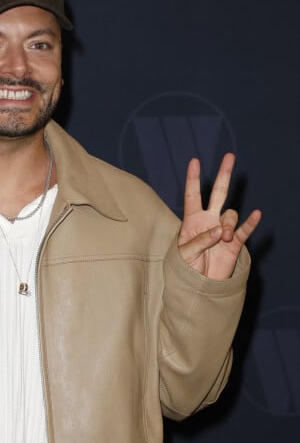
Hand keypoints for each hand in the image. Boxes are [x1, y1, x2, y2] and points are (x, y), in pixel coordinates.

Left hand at [177, 152, 260, 279]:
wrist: (198, 286)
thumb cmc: (185, 268)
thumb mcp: (185, 254)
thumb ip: (200, 241)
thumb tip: (220, 231)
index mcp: (192, 221)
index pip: (192, 196)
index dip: (192, 179)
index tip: (194, 161)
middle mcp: (209, 221)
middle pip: (218, 193)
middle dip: (223, 175)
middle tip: (229, 156)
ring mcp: (223, 230)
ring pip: (231, 215)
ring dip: (229, 225)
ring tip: (224, 239)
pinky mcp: (235, 243)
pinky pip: (244, 229)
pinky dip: (250, 223)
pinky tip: (256, 215)